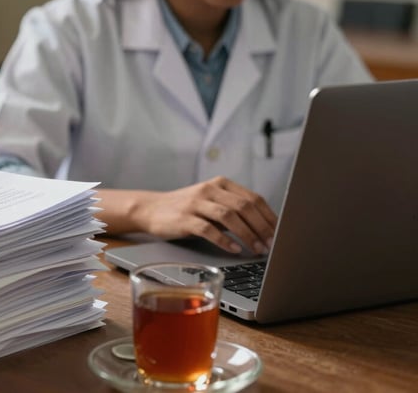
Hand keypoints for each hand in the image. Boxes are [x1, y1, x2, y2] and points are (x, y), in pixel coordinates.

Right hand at [128, 176, 276, 253]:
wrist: (152, 209)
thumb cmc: (186, 209)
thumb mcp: (211, 203)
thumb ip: (233, 210)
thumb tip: (265, 229)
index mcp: (221, 184)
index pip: (253, 198)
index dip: (269, 217)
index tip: (281, 233)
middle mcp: (210, 190)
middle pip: (244, 206)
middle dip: (262, 227)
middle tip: (272, 244)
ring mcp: (196, 203)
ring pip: (229, 216)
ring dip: (247, 235)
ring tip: (257, 249)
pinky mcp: (184, 218)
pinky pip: (209, 229)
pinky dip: (224, 241)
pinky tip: (234, 250)